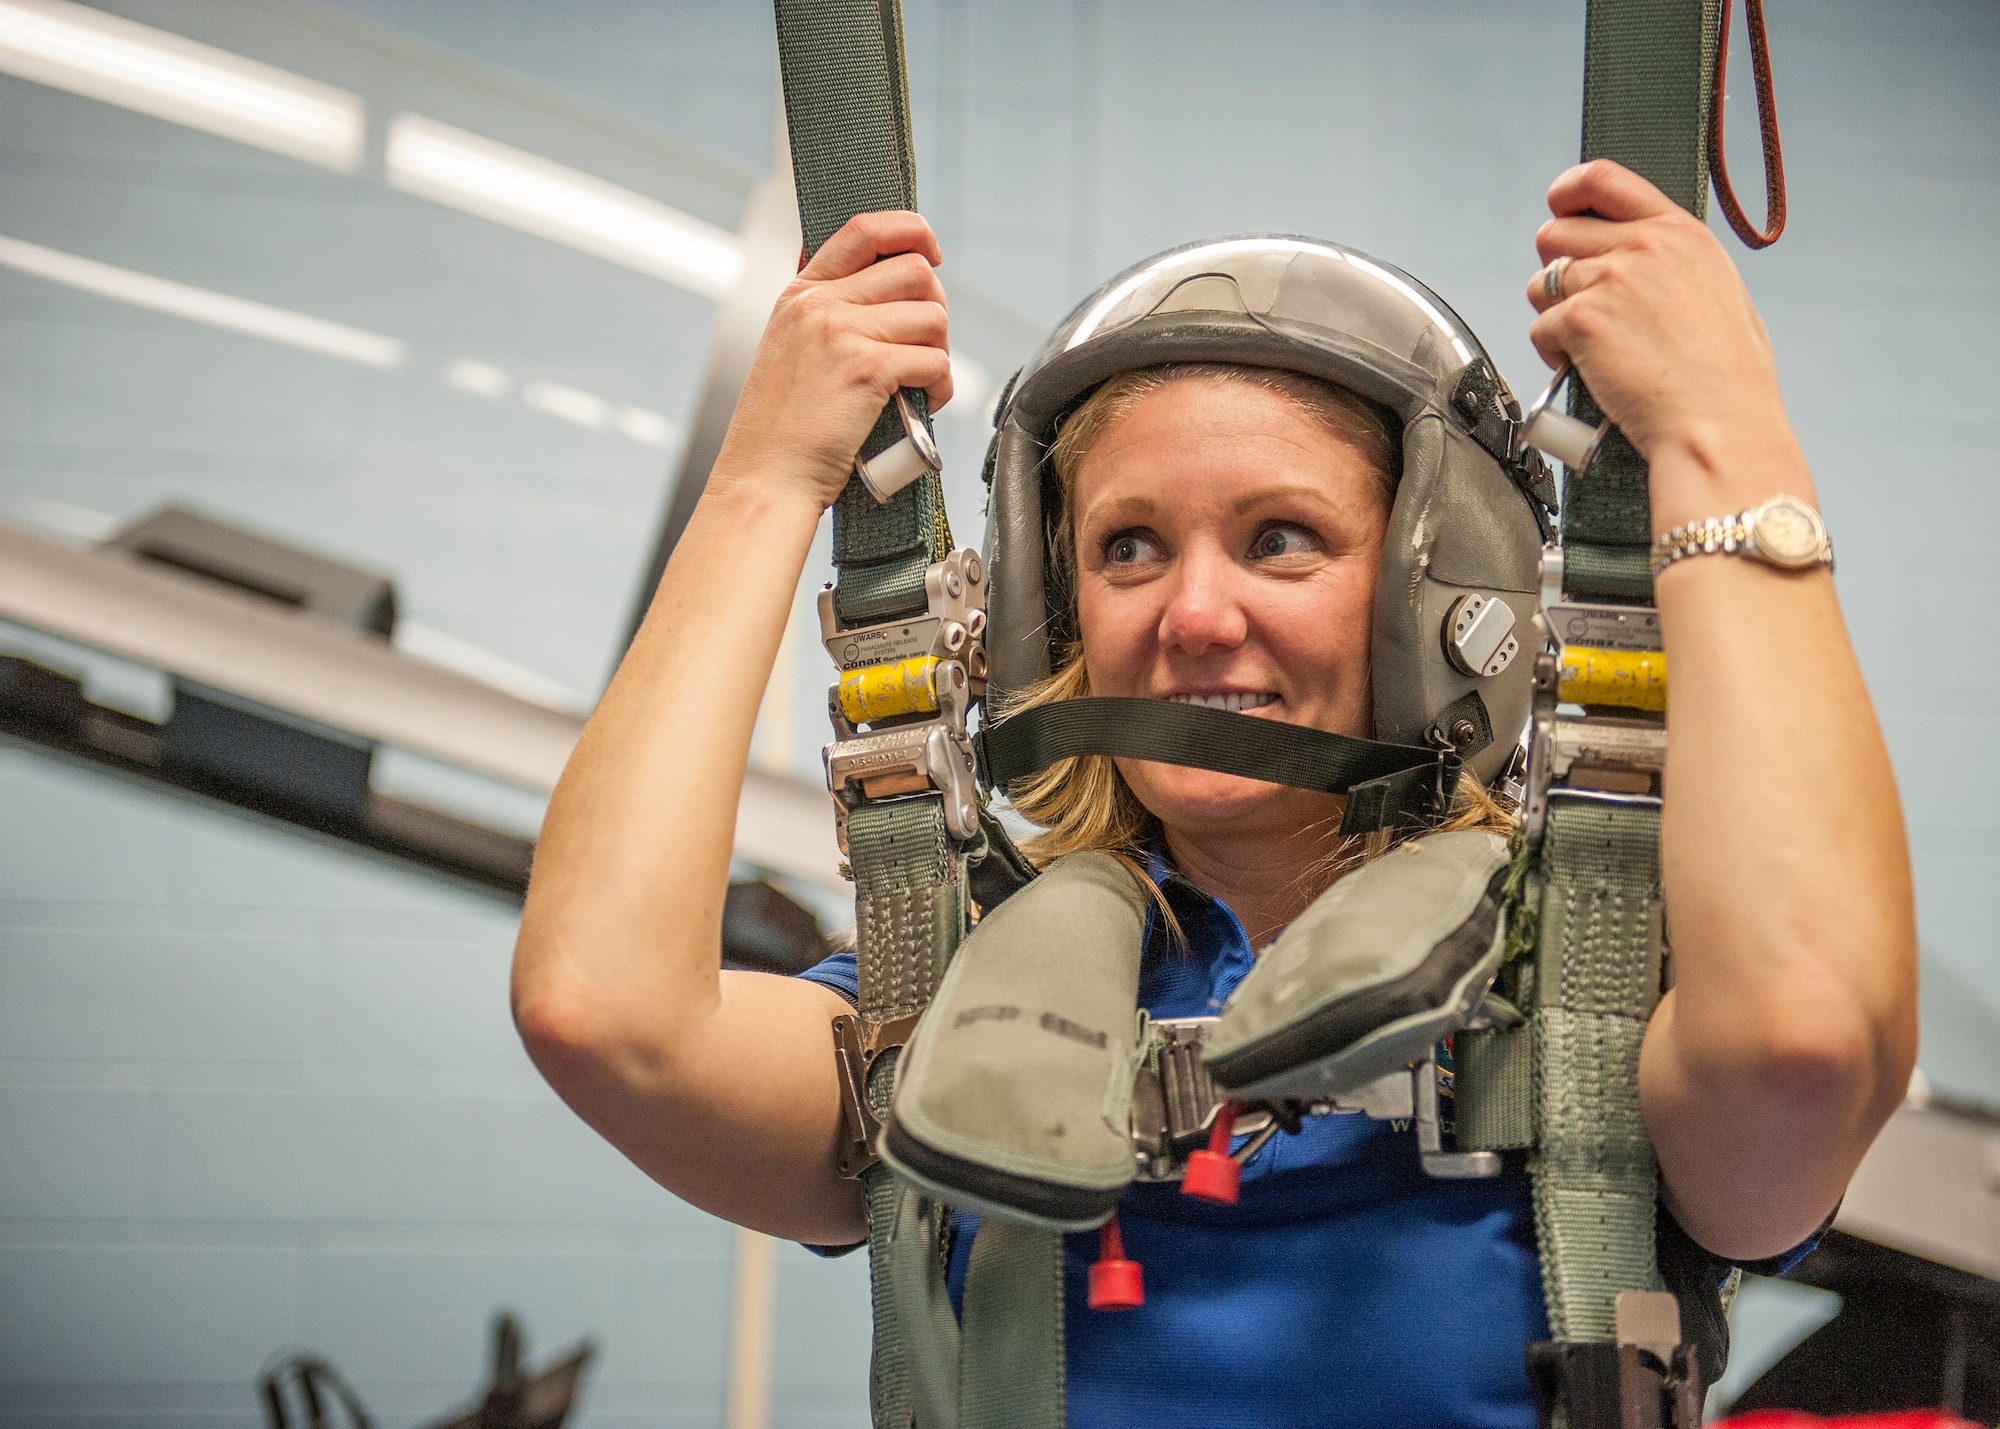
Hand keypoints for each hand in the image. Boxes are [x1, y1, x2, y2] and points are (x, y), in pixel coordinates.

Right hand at [711, 210, 953, 513]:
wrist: (765, 478)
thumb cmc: (782, 429)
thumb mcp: (790, 349)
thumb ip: (826, 313)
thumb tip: (884, 291)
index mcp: (801, 293)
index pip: (864, 229)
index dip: (910, 230)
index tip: (930, 250)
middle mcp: (820, 304)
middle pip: (915, 272)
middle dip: (935, 308)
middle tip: (925, 345)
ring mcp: (842, 333)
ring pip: (933, 317)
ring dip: (940, 351)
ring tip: (920, 381)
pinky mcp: (867, 370)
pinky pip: (934, 361)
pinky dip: (941, 386)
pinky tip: (923, 402)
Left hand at [1525, 160, 1803, 507]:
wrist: (1717, 421)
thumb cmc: (1724, 374)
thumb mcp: (1716, 291)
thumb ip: (1670, 262)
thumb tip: (1635, 256)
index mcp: (1678, 233)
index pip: (1604, 179)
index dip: (1568, 190)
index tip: (1559, 205)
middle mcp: (1643, 247)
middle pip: (1557, 233)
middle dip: (1557, 268)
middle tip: (1578, 304)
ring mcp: (1609, 280)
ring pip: (1542, 283)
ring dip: (1554, 313)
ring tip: (1589, 345)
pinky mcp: (1581, 320)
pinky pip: (1540, 327)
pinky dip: (1553, 352)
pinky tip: (1585, 369)